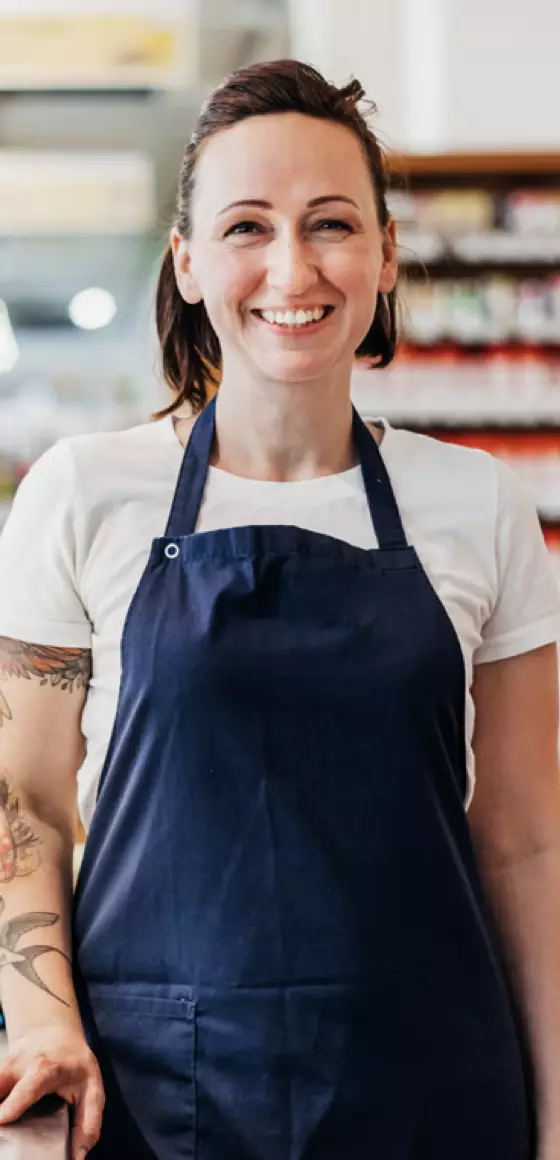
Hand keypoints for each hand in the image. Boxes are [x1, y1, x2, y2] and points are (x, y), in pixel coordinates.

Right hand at [0, 1023, 104, 1158]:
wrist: (52, 1032)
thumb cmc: (74, 1065)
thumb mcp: (91, 1089)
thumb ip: (88, 1124)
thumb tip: (78, 1158)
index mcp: (48, 1069)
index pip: (30, 1085)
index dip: (15, 1102)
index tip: (2, 1119)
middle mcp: (21, 1064)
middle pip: (0, 1084)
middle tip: (2, 1124)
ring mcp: (3, 1067)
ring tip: (4, 1126)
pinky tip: (5, 1121)